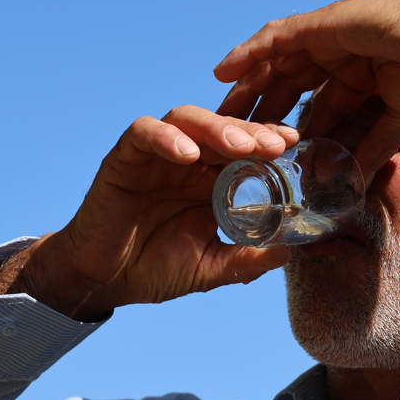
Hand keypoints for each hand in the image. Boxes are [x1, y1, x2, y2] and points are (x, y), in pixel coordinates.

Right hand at [15, 107, 300, 320]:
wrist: (104, 281)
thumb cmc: (154, 270)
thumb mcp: (211, 268)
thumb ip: (247, 259)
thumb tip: (289, 252)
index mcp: (211, 179)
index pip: (244, 148)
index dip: (269, 142)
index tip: (295, 145)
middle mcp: (186, 160)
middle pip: (222, 127)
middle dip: (251, 132)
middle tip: (276, 145)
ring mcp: (155, 155)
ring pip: (187, 118)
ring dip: (215, 128)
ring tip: (240, 145)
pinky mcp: (124, 158)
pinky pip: (143, 132)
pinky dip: (166, 137)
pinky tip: (187, 155)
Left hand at [213, 0, 399, 178]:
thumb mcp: (394, 120)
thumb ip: (370, 149)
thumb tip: (349, 184)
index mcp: (352, 79)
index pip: (310, 109)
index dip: (286, 132)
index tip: (264, 157)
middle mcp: (333, 57)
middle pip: (283, 86)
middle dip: (255, 112)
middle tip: (227, 140)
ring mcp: (325, 39)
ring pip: (273, 64)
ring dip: (244, 87)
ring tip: (215, 112)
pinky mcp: (320, 25)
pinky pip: (275, 39)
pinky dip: (247, 53)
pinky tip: (222, 72)